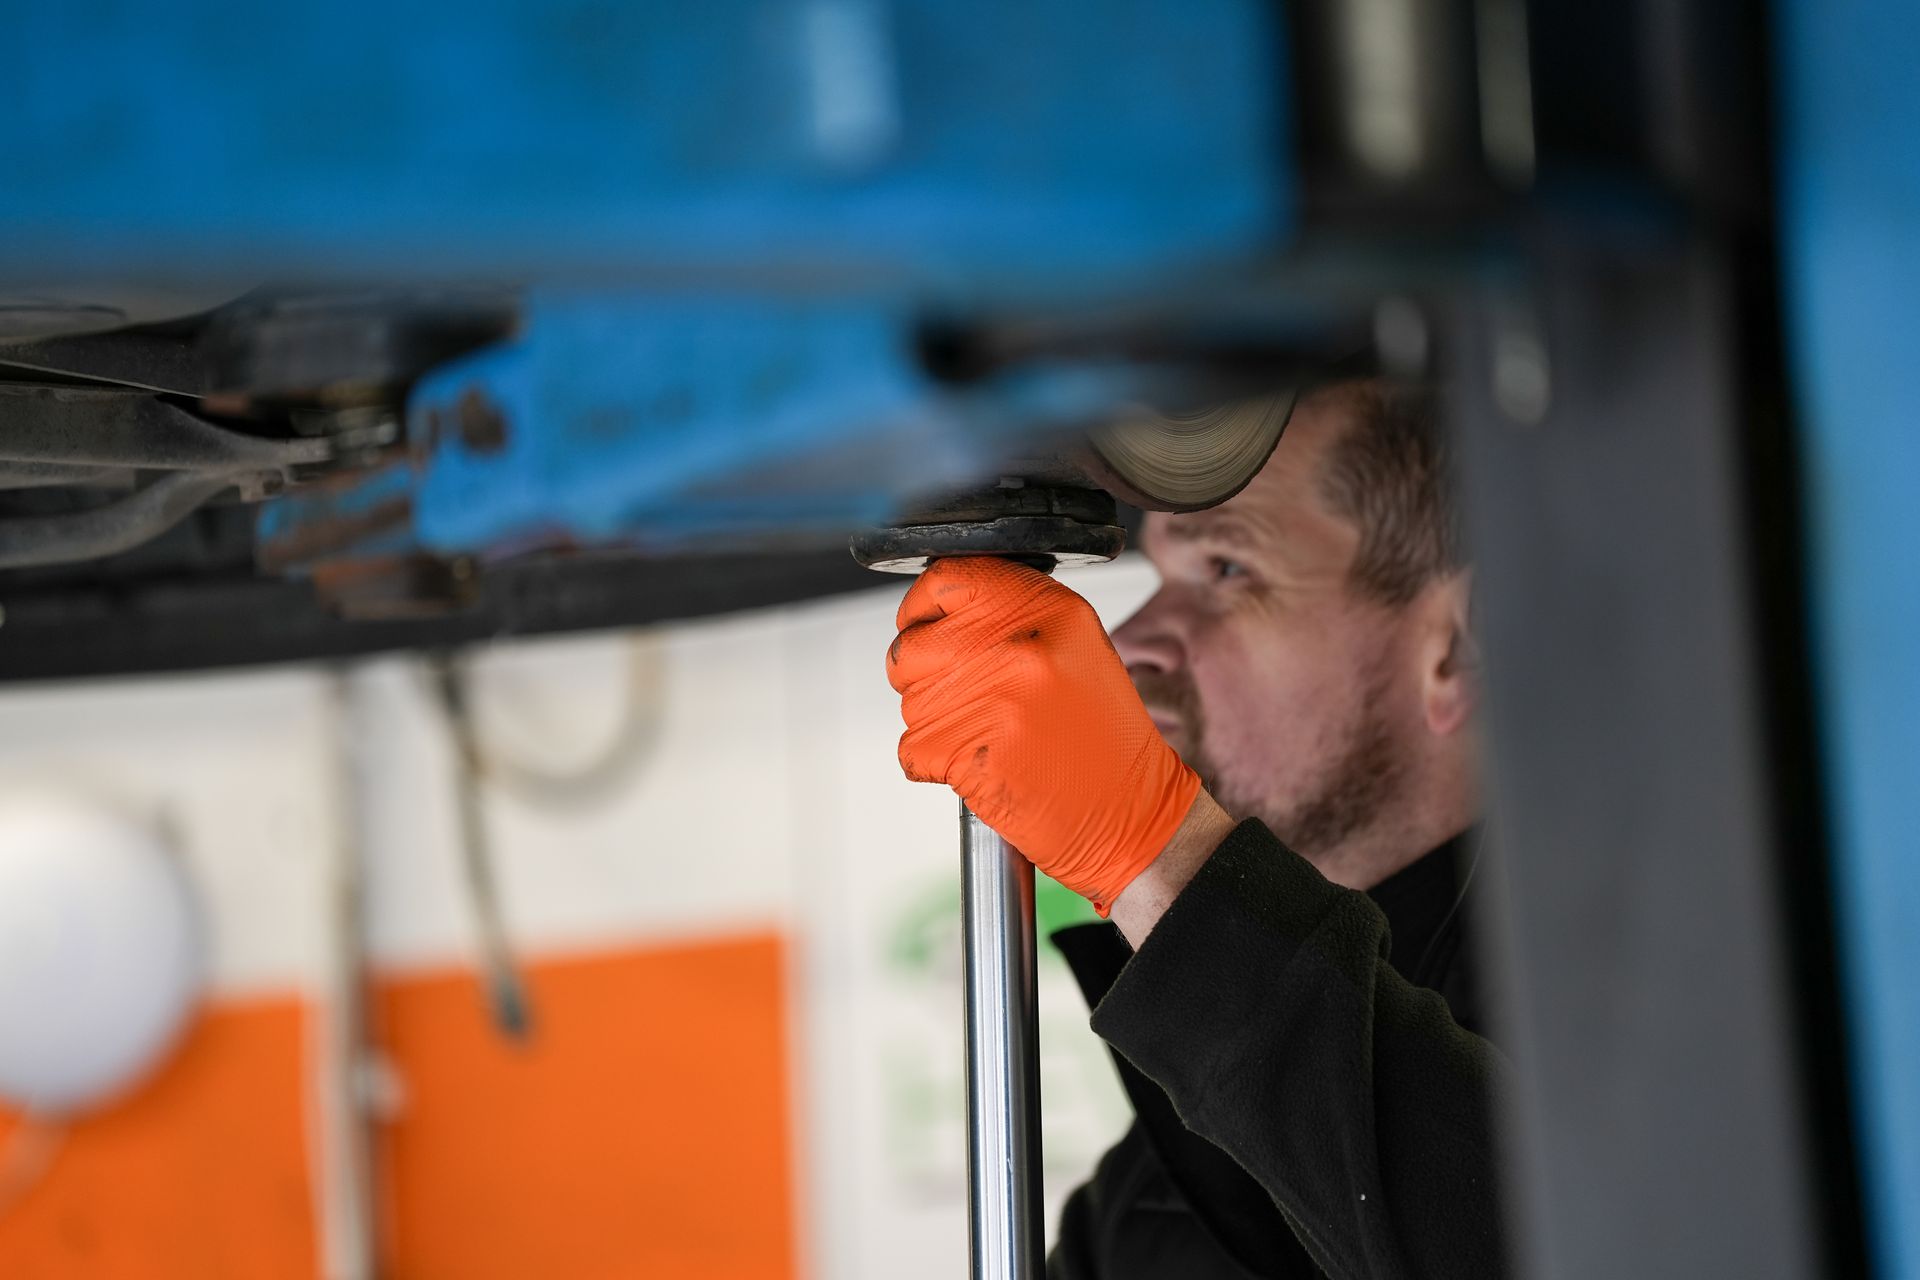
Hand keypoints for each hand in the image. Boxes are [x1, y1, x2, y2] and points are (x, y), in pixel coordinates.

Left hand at [886, 558, 1201, 913]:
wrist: (1129, 812)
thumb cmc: (1102, 735)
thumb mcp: (1076, 648)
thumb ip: (1012, 615)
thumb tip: (942, 608)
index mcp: (1048, 610)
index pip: (947, 579)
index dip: (923, 605)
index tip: (926, 624)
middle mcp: (1016, 646)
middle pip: (912, 642)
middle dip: (921, 670)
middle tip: (960, 694)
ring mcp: (989, 699)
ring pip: (909, 697)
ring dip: (933, 718)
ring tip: (986, 731)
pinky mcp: (964, 752)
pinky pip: (912, 747)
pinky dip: (934, 762)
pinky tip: (981, 762)